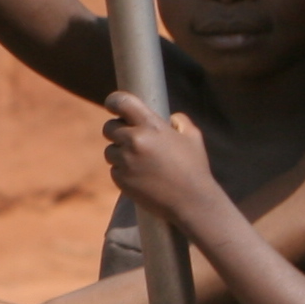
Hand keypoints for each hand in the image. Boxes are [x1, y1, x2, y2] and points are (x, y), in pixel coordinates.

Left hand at [103, 94, 223, 227]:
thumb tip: (169, 118)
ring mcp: (126, 161)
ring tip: (141, 162)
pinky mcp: (121, 180)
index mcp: (151, 126)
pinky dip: (124, 171)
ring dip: (120, 153)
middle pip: (109, 127)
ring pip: (110, 150)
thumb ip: (180, 121)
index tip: (112, 104)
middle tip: (131, 138)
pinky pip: (114, 169)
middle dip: (117, 131)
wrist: (191, 202)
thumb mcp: (192, 137)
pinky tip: (142, 176)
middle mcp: (135, 141)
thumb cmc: (194, 168)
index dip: (114, 101)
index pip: (122, 102)